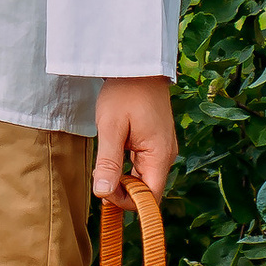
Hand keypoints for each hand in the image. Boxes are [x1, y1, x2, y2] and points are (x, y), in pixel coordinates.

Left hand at [92, 78, 177, 212]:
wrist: (137, 64)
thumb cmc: (124, 92)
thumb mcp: (111, 128)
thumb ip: (109, 163)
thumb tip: (104, 193)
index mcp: (160, 155)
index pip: (149, 198)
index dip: (127, 202)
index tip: (104, 190)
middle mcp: (166, 155)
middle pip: (147, 190)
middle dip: (122, 190)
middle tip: (99, 175)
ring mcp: (162, 149)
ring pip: (143, 177)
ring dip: (123, 178)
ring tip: (103, 166)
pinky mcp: (156, 142)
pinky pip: (143, 165)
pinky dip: (127, 167)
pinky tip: (112, 157)